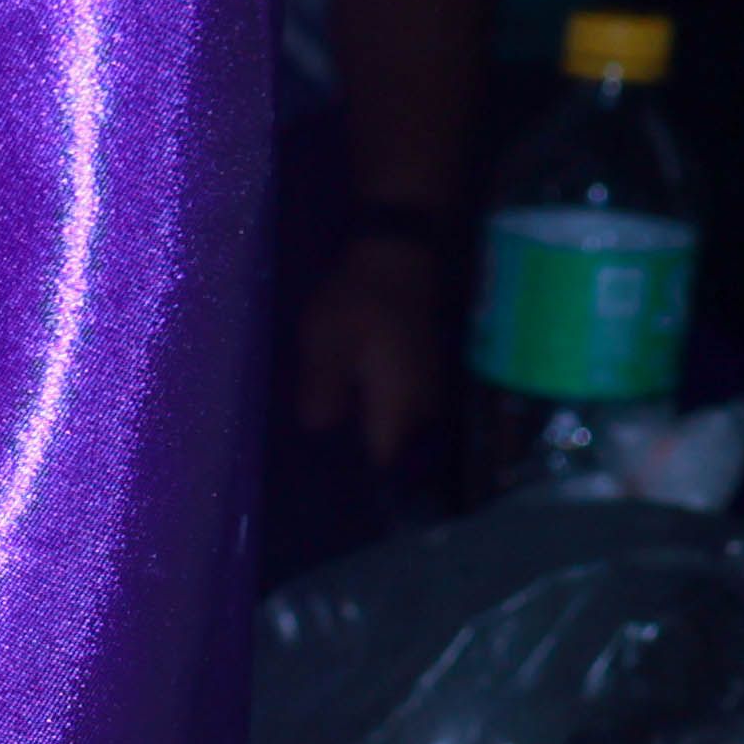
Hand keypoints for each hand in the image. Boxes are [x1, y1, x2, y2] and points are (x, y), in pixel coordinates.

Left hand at [287, 232, 448, 467]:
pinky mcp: (422, 371)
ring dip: (370, 432)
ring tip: (332, 439)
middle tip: (321, 467)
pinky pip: (400, 404)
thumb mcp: (327, 341)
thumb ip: (323, 387)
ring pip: (399, 426)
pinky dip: (378, 409)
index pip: (384, 461)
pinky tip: (352, 406)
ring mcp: (427, 388)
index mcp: (398, 404)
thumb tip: (317, 426)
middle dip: (362, 456)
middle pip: (394, 448)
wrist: (398, 255)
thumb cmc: (359, 299)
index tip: (331, 488)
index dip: (360, 478)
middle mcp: (422, 405)